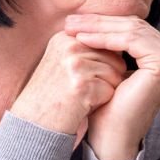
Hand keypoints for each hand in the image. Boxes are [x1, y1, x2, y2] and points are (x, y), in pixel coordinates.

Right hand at [10, 30, 125, 139]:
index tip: (84, 77)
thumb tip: (122, 40)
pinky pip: (111, 89)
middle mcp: (69, 46)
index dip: (104, 64)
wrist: (37, 121)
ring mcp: (74, 64)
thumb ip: (88, 48)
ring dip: (106, 89)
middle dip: (107, 77)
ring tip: (82, 96)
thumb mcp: (65, 61)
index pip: (106, 43)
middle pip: (114, 57)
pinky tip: (83, 104)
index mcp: (65, 37)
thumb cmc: (55, 93)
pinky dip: (102, 101)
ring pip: (116, 73)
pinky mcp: (81, 84)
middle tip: (83, 88)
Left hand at [64, 14, 159, 159]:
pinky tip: (82, 39)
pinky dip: (105, 37)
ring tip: (70, 29)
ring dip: (97, 27)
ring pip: (131, 30)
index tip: (73, 21)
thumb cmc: (108, 106)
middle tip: (68, 21)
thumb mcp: (111, 66)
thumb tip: (89, 13)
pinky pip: (131, 40)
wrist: (111, 138)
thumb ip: (112, 41)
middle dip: (98, 22)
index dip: (103, 22)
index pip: (135, 28)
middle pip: (134, 26)